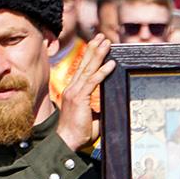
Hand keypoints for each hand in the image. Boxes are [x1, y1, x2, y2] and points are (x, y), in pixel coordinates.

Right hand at [55, 36, 114, 153]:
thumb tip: (110, 104)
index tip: (98, 45)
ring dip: (98, 54)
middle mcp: (73, 88)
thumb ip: (98, 108)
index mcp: (74, 91)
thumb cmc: (79, 132)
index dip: (90, 56)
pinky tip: (111, 64)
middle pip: (85, 64)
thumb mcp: (92, 117)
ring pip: (88, 69)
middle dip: (94, 49)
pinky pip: (93, 82)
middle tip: (102, 37)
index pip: (83, 69)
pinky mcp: (79, 98)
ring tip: (107, 43)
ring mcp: (75, 92)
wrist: (67, 141)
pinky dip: (102, 72)